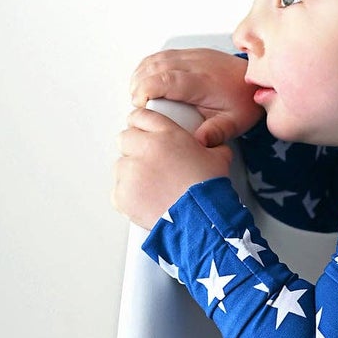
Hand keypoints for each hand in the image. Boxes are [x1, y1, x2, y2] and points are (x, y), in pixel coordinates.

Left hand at [112, 107, 233, 230]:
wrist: (201, 220)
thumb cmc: (209, 191)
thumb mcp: (219, 158)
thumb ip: (211, 144)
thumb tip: (212, 145)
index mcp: (166, 134)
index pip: (141, 116)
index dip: (140, 124)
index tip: (140, 131)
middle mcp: (144, 149)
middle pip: (125, 139)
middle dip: (134, 148)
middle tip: (149, 164)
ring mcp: (130, 172)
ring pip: (120, 166)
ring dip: (131, 174)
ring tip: (151, 189)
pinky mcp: (122, 195)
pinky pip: (118, 192)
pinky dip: (129, 198)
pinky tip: (146, 202)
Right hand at [129, 47, 261, 147]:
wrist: (256, 82)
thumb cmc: (244, 102)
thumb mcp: (234, 124)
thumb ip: (215, 133)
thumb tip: (197, 143)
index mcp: (203, 81)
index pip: (167, 79)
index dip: (146, 89)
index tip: (140, 104)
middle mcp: (196, 64)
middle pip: (156, 66)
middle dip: (139, 84)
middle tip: (137, 106)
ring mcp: (193, 56)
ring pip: (157, 58)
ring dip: (141, 74)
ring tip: (137, 95)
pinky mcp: (191, 54)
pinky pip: (163, 55)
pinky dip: (149, 67)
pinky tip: (146, 82)